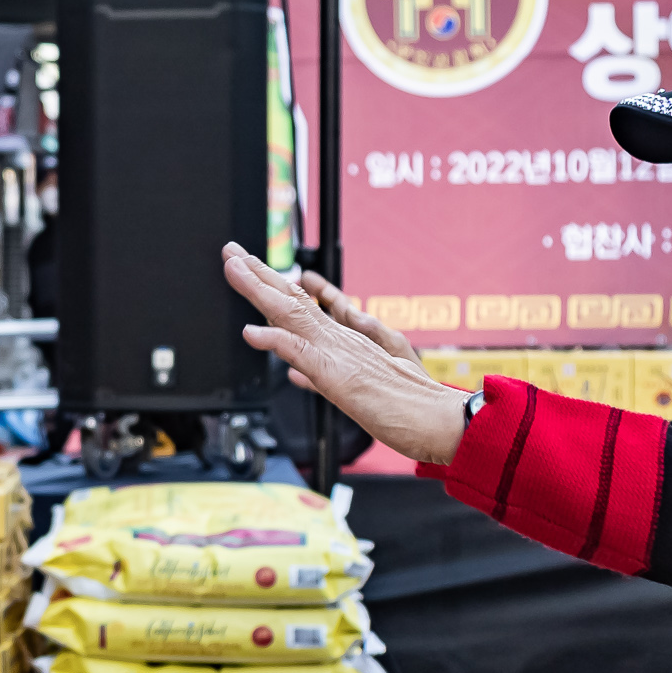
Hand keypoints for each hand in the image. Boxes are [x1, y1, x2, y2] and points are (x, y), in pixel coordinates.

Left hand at [223, 242, 471, 465]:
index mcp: (340, 342)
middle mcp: (337, 339)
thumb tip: (295, 373)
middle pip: (290, 300)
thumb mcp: (355, 390)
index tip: (248, 267)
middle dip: (259, 274)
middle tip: (232, 251)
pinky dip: (274, 341)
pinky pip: (300, 353)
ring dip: (259, 289)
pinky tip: (251, 332)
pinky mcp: (337, 375)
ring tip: (234, 268)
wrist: (439, 420)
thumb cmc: (404, 406)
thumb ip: (322, 377)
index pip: (299, 307)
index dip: (271, 286)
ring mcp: (337, 353)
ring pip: (291, 313)